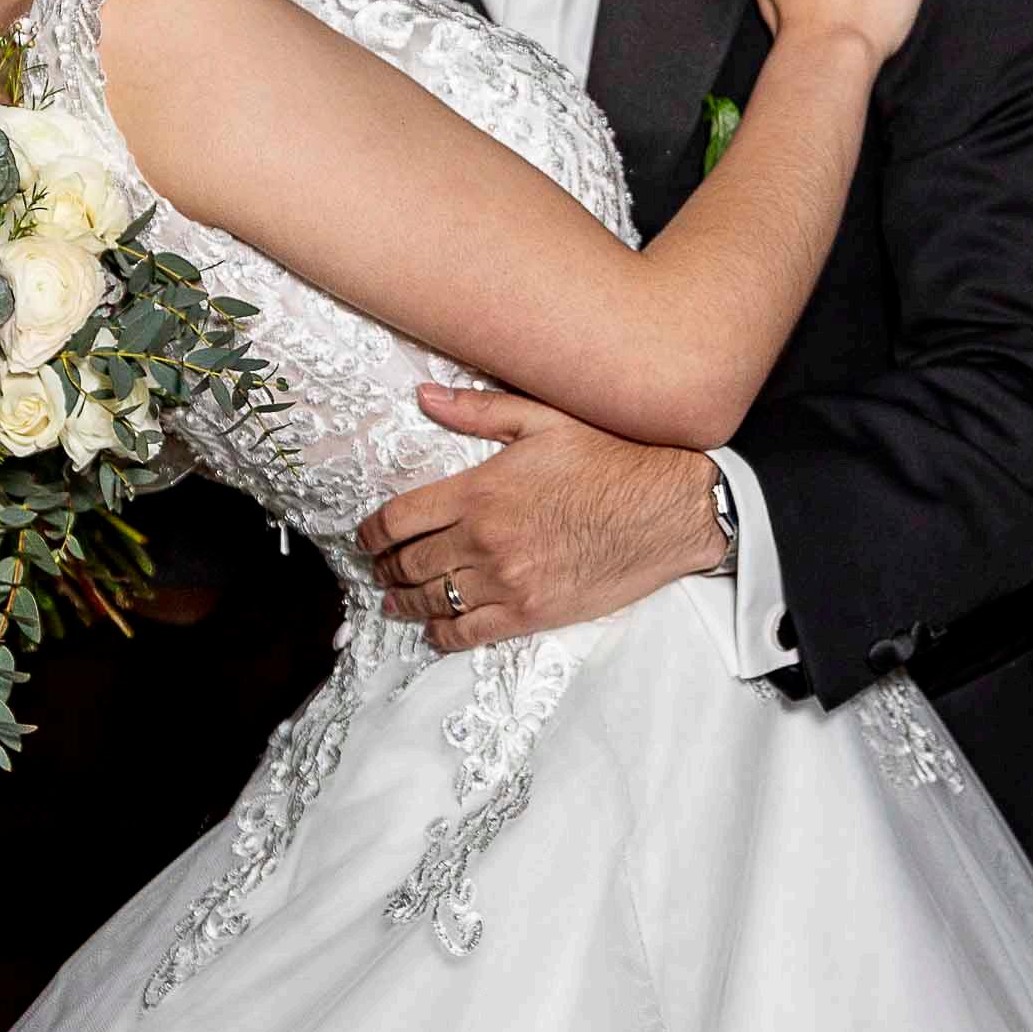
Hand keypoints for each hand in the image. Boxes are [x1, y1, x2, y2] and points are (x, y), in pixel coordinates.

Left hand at [354, 386, 721, 652]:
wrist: (666, 509)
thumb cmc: (610, 459)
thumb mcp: (543, 420)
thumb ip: (478, 410)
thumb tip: (424, 397)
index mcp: (479, 491)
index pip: (399, 519)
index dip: (371, 533)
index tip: (366, 537)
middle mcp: (484, 540)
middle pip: (408, 564)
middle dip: (384, 567)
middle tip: (378, 567)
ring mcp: (507, 582)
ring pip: (432, 601)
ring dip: (404, 602)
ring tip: (395, 599)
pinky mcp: (532, 613)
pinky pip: (468, 634)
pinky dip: (440, 634)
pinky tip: (434, 628)